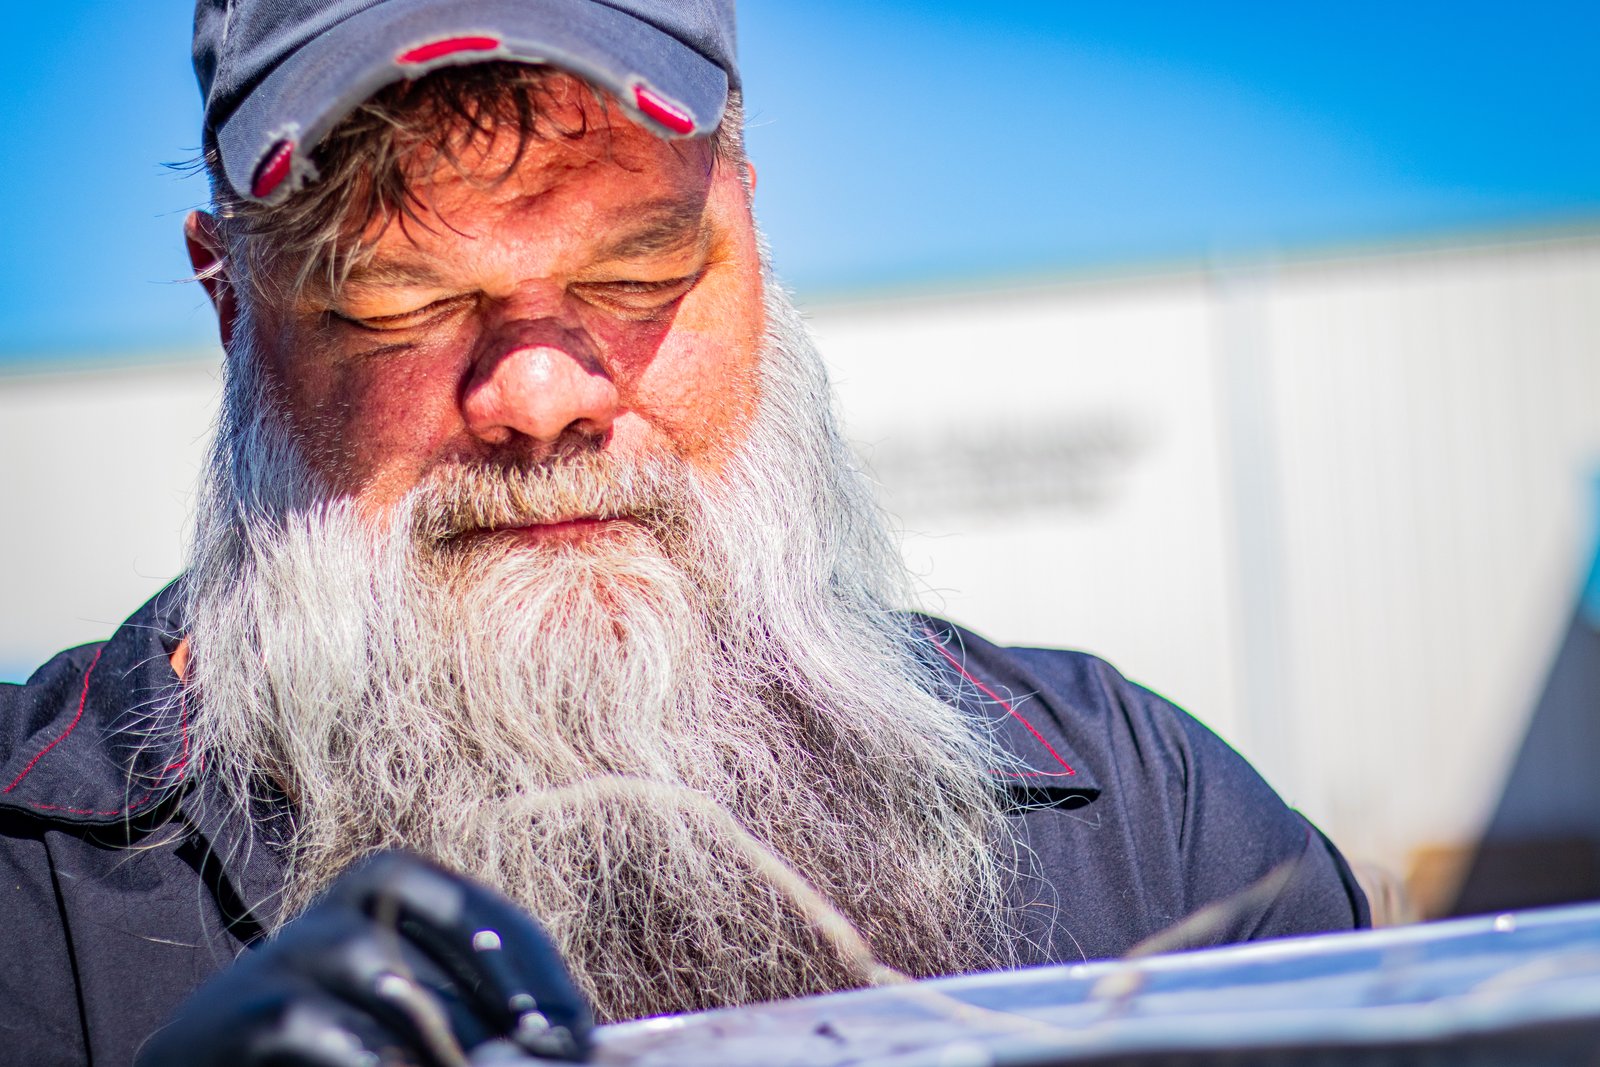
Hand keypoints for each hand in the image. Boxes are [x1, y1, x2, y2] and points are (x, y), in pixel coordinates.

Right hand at [136, 851, 592, 1065]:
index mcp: (395, 884)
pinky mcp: (256, 1012)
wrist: (218, 1060)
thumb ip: (480, 1014)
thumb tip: (570, 1043)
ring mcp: (296, 955)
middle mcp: (349, 907)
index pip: (493, 922)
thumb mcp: (414, 1008)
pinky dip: (379, 1065)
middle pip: (456, 972)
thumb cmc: (337, 1035)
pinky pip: (343, 1039)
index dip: (544, 984)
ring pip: (405, 1005)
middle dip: (505, 1035)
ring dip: (451, 1052)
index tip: (578, 1040)